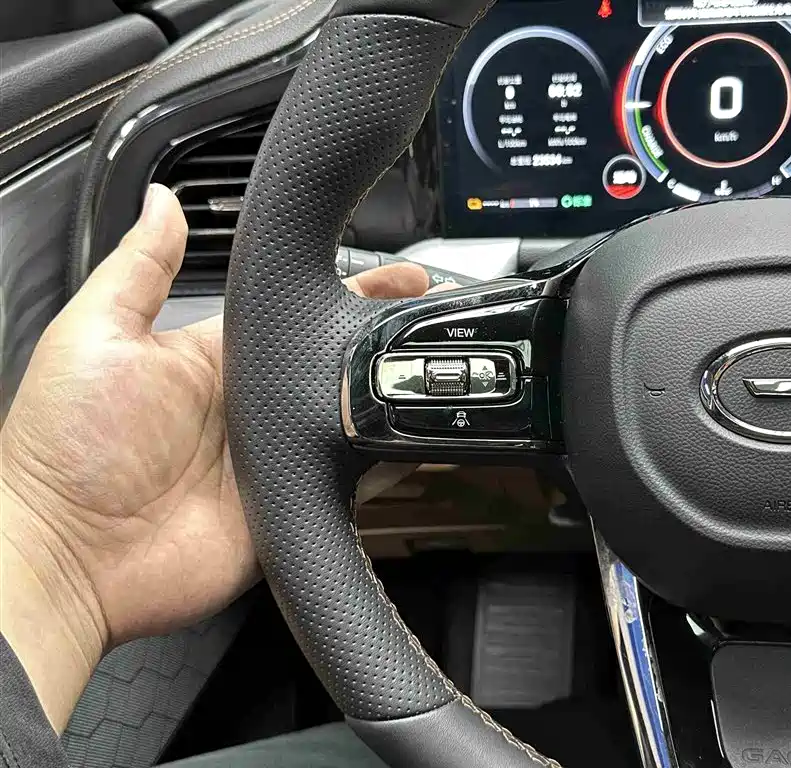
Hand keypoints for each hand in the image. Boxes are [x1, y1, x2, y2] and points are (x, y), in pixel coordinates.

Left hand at [0, 184, 432, 728]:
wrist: (70, 556)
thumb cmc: (65, 447)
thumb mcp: (95, 336)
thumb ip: (139, 267)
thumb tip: (163, 199)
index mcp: (214, 358)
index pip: (295, 315)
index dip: (346, 292)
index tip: (398, 275)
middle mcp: (252, 407)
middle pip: (334, 367)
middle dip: (384, 344)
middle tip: (435, 322)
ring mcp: (274, 460)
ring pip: (349, 423)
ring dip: (387, 402)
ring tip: (436, 377)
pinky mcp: (289, 509)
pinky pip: (347, 486)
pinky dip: (380, 469)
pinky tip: (411, 446)